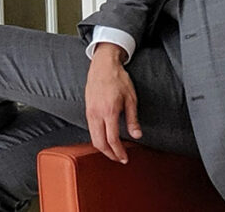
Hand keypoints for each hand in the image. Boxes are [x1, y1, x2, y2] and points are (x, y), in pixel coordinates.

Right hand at [84, 43, 141, 163]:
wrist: (103, 65)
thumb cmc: (118, 79)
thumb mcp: (131, 98)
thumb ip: (133, 119)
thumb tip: (137, 135)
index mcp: (109, 111)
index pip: (112, 139)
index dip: (119, 152)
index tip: (124, 158)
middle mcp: (96, 113)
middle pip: (99, 143)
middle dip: (110, 154)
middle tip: (119, 159)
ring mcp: (89, 112)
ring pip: (93, 138)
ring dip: (103, 148)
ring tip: (113, 152)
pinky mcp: (87, 110)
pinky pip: (90, 129)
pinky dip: (98, 138)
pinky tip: (105, 139)